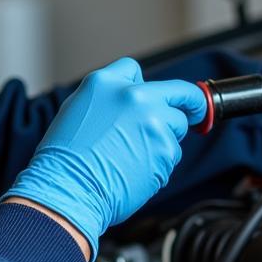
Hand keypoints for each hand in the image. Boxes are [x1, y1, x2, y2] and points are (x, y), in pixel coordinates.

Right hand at [0, 57, 206, 261]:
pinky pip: (172, 153)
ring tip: (133, 158)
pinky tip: (136, 171)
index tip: (157, 96)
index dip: (145, 86)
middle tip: (196, 114)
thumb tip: (133, 103)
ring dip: (164, 140)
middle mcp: (133, 95)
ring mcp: (152, 120)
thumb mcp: (77, 112)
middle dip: (191, 103)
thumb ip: (108, 100)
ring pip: (176, 126)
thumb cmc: (65, 160)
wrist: (67, 190)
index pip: (134, 71)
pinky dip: (160, 163)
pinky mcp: (165, 147)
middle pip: (177, 91)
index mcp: (105, 83)